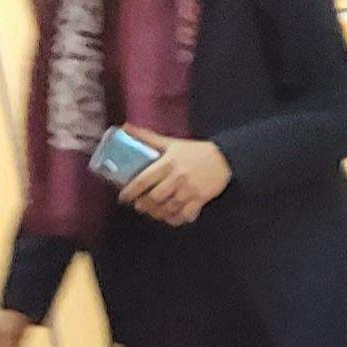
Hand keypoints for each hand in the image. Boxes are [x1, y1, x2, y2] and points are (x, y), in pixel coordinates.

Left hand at [118, 132, 232, 226]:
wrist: (223, 158)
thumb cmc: (194, 151)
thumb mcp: (171, 142)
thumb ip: (148, 137)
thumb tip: (125, 127)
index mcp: (167, 164)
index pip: (144, 180)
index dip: (130, 191)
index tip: (123, 197)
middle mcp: (177, 178)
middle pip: (154, 198)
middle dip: (143, 205)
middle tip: (138, 205)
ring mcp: (189, 190)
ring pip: (168, 208)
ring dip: (157, 213)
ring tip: (152, 212)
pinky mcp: (201, 199)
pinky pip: (185, 215)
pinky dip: (175, 219)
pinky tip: (170, 218)